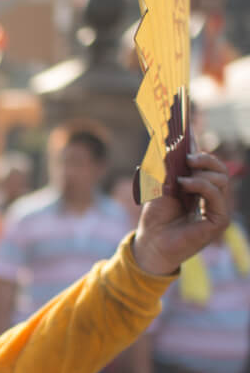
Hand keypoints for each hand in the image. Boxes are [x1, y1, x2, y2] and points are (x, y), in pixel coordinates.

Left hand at [132, 152, 230, 274]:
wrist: (151, 243)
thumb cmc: (155, 217)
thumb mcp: (159, 186)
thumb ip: (167, 168)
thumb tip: (169, 144)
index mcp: (200, 186)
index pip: (207, 163)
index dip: (200, 146)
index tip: (188, 129)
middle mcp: (212, 195)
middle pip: (219, 168)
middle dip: (205, 158)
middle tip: (187, 156)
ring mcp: (218, 208)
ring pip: (221, 178)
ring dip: (201, 172)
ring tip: (182, 176)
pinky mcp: (219, 220)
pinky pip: (217, 195)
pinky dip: (201, 185)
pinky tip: (185, 184)